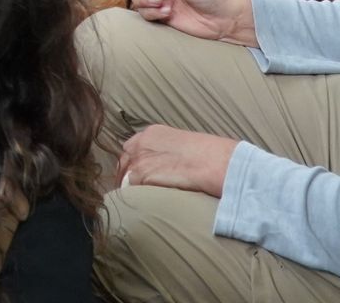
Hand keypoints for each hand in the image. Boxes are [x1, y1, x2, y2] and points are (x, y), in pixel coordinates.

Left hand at [116, 123, 237, 197]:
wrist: (217, 162)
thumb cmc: (211, 157)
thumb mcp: (184, 145)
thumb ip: (168, 152)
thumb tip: (165, 167)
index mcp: (153, 133)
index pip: (132, 148)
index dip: (135, 164)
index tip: (138, 176)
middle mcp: (141, 142)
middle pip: (123, 162)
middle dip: (127, 176)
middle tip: (135, 192)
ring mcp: (138, 158)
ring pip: (123, 177)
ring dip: (128, 189)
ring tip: (137, 202)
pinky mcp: (140, 175)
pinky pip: (127, 190)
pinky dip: (132, 198)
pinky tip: (140, 206)